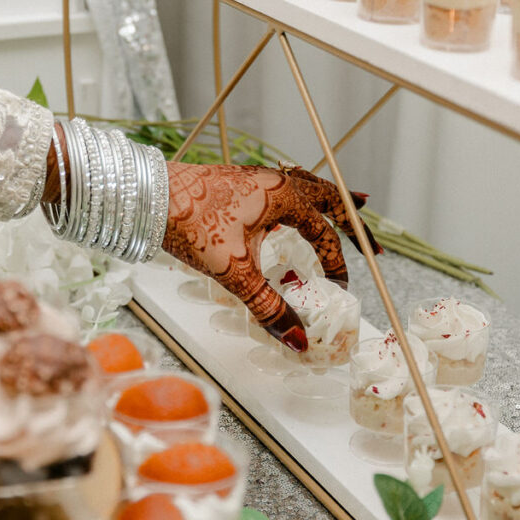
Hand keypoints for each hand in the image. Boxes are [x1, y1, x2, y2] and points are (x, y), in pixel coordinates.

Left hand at [163, 163, 380, 352]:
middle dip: (352, 218)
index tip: (339, 288)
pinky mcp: (238, 183)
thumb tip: (297, 341)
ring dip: (329, 198)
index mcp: (284, 198)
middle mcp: (276, 183)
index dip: (336, 264)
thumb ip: (268, 306)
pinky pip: (285, 184)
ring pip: (306, 185)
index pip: (325, 234)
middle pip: (328, 196)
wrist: (147, 195)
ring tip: (351, 202)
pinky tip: (294, 202)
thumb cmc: (191, 224)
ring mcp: (257, 179)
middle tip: (372, 236)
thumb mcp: (234, 272)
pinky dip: (302, 193)